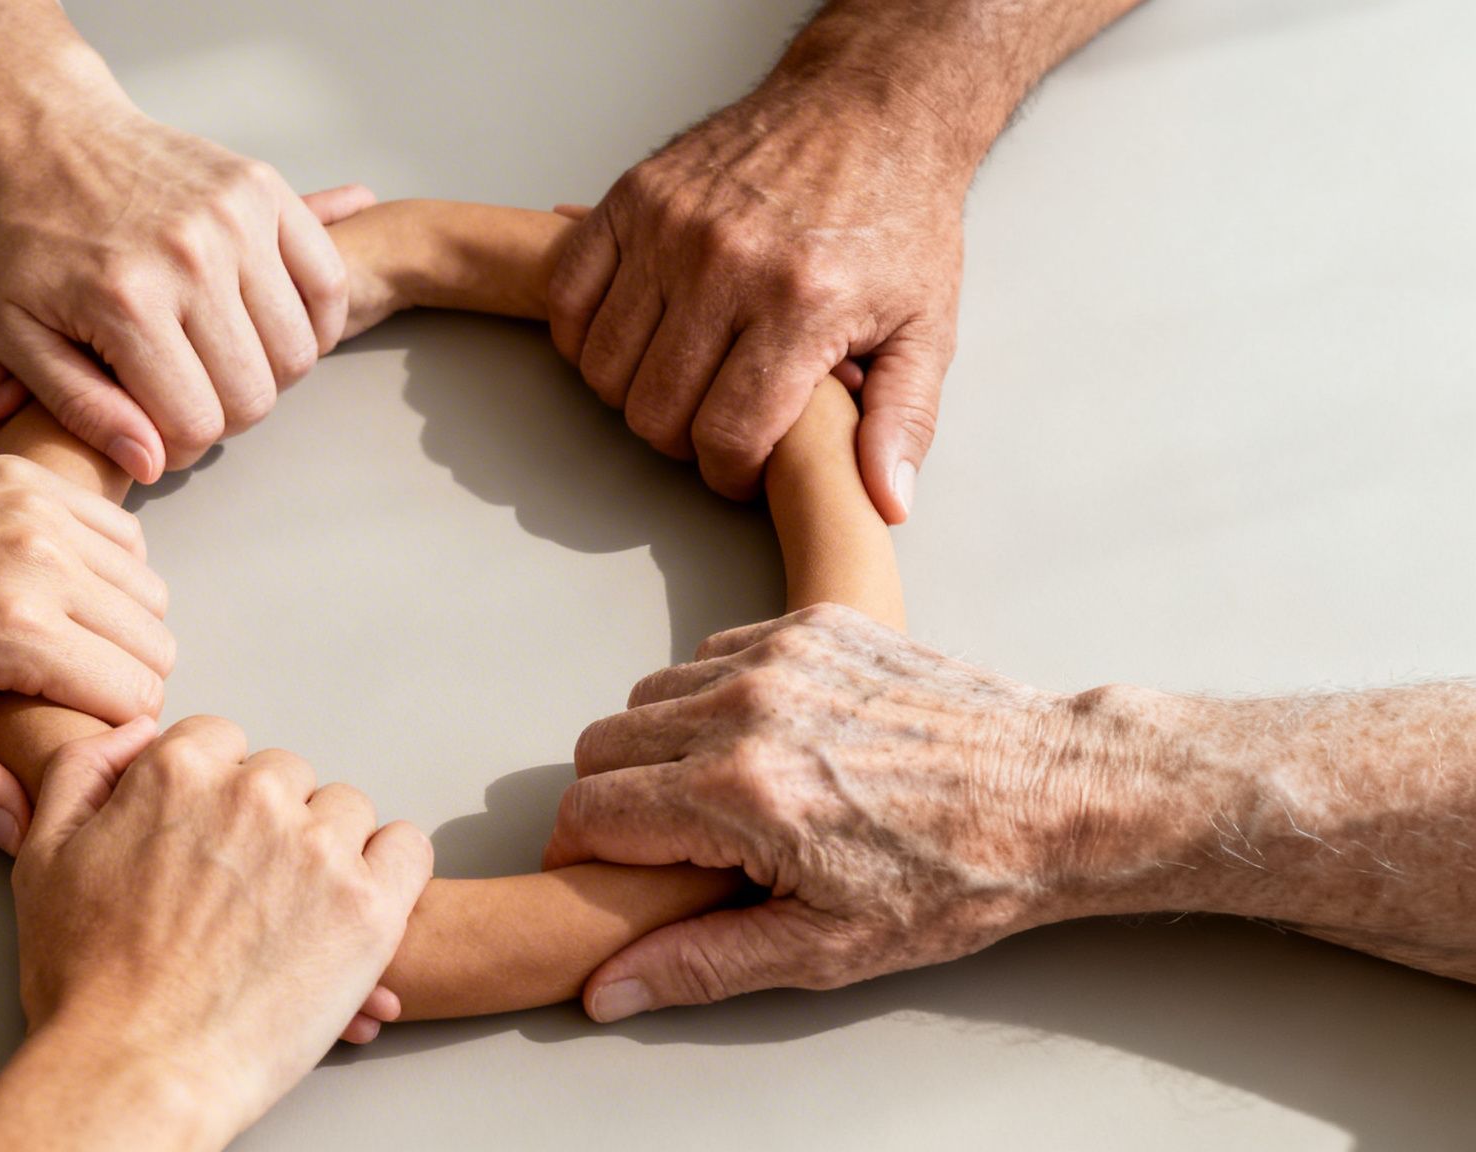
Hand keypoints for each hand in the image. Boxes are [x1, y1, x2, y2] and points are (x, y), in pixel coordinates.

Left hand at [0, 70, 364, 476]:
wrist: (43, 137)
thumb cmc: (25, 239)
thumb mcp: (18, 335)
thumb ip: (83, 408)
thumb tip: (151, 462)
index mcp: (126, 302)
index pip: (196, 423)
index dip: (180, 446)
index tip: (159, 430)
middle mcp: (190, 258)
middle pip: (255, 395)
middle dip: (225, 416)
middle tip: (191, 394)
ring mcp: (236, 220)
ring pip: (298, 351)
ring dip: (268, 373)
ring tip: (225, 358)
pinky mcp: (263, 191)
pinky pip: (327, 284)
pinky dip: (314, 322)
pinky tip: (270, 326)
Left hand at [0, 449, 172, 852]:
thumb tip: (30, 833)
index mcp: (12, 630)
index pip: (137, 693)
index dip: (119, 728)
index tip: (82, 733)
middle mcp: (40, 561)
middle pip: (154, 640)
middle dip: (129, 680)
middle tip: (75, 696)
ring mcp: (38, 511)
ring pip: (147, 585)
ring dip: (125, 624)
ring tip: (71, 646)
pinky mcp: (27, 480)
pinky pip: (120, 532)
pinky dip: (112, 567)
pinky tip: (68, 594)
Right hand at [12, 719, 431, 1137]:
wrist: (135, 1071)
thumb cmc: (85, 982)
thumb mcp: (45, 856)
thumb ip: (84, 770)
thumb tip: (138, 729)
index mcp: (178, 771)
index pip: (223, 743)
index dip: (214, 798)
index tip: (211, 847)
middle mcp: (254, 795)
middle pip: (286, 777)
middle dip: (270, 824)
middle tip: (246, 894)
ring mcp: (317, 848)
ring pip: (346, 812)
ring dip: (327, 851)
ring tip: (293, 917)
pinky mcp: (368, 904)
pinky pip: (407, 850)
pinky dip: (389, 875)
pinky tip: (354, 910)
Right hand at [545, 604, 1089, 1019]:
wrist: (1053, 794)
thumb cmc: (957, 874)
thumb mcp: (827, 948)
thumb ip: (700, 963)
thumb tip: (608, 986)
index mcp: (740, 795)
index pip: (590, 809)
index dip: (580, 851)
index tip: (601, 873)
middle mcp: (746, 710)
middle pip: (603, 742)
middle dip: (613, 798)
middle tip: (662, 842)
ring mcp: (780, 657)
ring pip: (651, 692)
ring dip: (660, 743)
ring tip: (719, 794)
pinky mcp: (814, 625)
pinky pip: (712, 651)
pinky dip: (714, 696)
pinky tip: (767, 742)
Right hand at [548, 75, 964, 516]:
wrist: (870, 107)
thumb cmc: (898, 216)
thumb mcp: (927, 325)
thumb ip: (904, 419)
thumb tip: (885, 501)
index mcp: (800, 304)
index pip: (725, 436)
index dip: (729, 474)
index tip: (743, 464)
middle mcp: (725, 263)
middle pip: (655, 411)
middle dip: (682, 440)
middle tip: (714, 420)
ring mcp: (669, 227)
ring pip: (605, 366)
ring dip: (632, 394)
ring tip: (678, 379)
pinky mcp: (634, 197)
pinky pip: (568, 298)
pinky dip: (584, 336)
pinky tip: (632, 338)